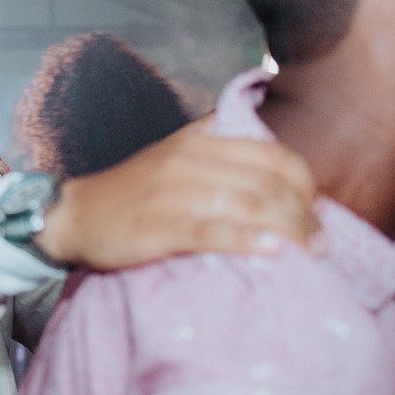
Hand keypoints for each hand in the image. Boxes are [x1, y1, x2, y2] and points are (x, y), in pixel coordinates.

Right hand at [39, 121, 317, 268]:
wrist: (73, 215)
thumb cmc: (130, 193)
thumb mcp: (173, 155)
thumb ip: (216, 149)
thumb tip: (271, 154)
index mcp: (198, 142)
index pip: (272, 155)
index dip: (305, 183)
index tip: (315, 212)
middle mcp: (188, 161)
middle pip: (267, 184)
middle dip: (304, 214)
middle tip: (321, 243)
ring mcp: (171, 193)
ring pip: (247, 205)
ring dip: (288, 229)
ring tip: (310, 253)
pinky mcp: (156, 226)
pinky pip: (212, 230)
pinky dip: (247, 240)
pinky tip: (272, 251)